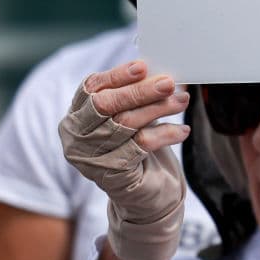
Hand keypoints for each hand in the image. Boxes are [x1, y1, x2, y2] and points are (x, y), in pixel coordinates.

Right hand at [58, 61, 189, 259]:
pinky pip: (141, 146)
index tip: (142, 67)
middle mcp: (77, 136)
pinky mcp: (111, 174)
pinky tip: (183, 130)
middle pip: (106, 105)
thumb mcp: (129, 115)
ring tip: (182, 100)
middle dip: (139, 91)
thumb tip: (159, 69)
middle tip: (169, 82)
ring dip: (159, 109)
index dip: (116, 76)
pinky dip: (166, 134)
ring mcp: (91, 157)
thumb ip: (134, 94)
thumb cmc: (135, 143)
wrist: (143, 192)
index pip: (92, 88)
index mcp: (77, 115)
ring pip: (126, 123)